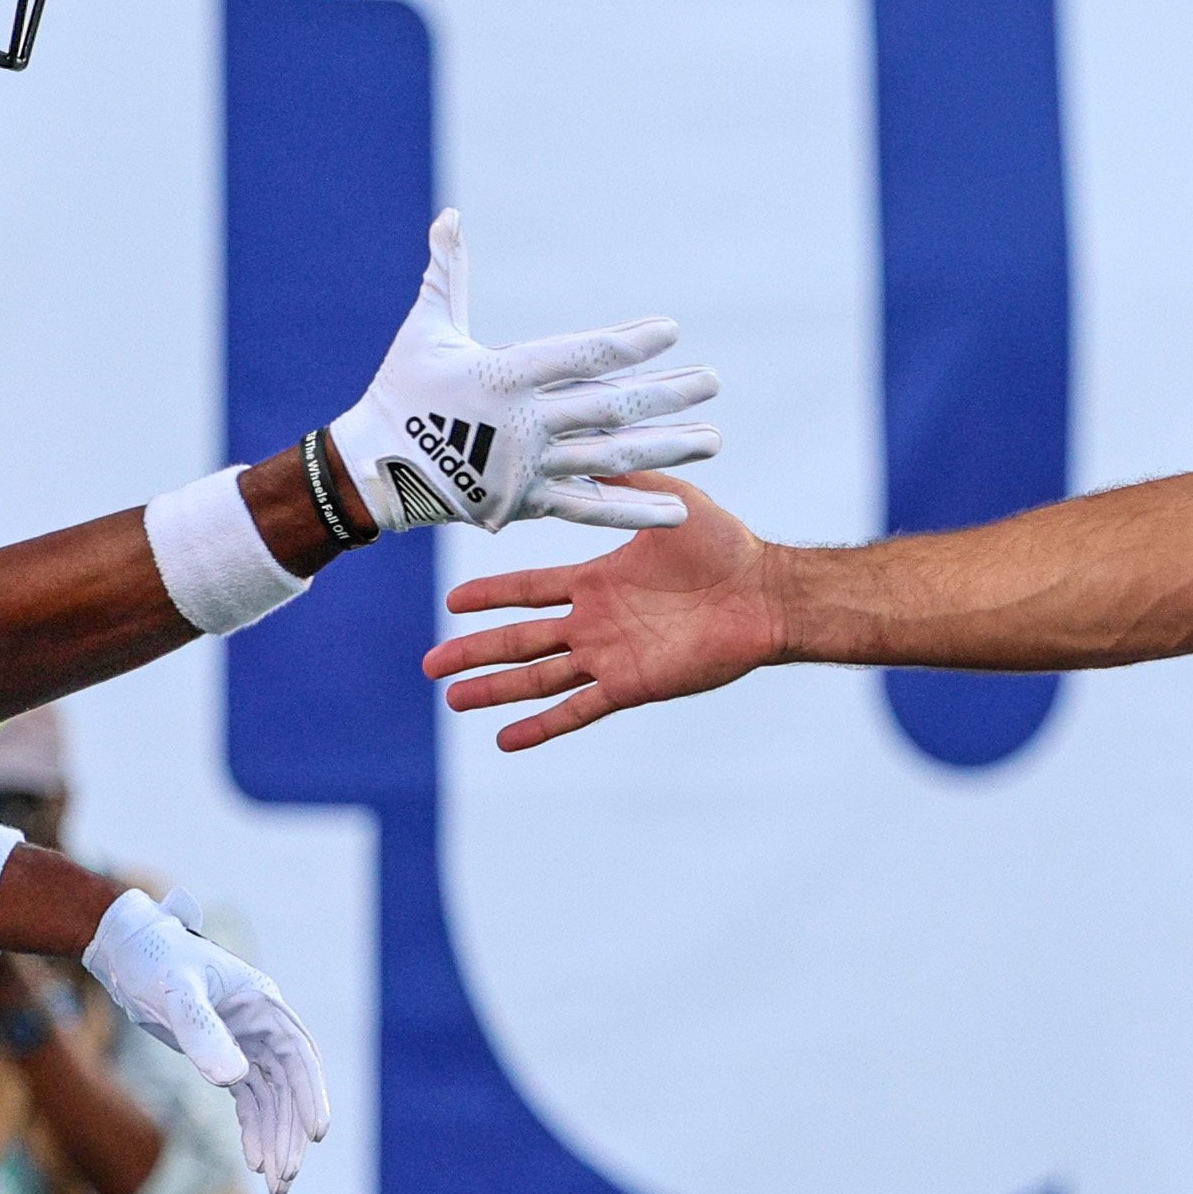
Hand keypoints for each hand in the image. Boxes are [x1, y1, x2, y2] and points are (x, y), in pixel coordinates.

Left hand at [82, 888, 331, 1190]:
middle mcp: (264, 1026)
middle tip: (285, 1177)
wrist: (128, 953)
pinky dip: (255, 1130)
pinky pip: (251, 1100)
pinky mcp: (227, 1056)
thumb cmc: (153, 962)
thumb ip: (202, 1032)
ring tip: (276, 1184)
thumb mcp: (174, 993)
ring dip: (276, 1139)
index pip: (298, 1056)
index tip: (316, 1133)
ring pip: (273, 1100)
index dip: (310, 1095)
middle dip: (291, 1133)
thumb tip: (235, 1079)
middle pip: (289, 1087)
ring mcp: (247, 1043)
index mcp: (263, 1005)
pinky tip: (255, 1161)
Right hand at [329, 209, 720, 532]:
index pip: (578, 355)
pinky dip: (634, 508)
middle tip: (714, 381)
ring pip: (611, 457)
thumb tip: (450, 216)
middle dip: (667, 394)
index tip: (670, 330)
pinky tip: (679, 509)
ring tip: (714, 439)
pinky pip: (591, 508)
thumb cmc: (401, 391)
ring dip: (667, 448)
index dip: (626, 343)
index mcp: (504, 375)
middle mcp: (525, 423)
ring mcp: (530, 467)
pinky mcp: (528, 504)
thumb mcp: (425, 329)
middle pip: (610, 407)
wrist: (373, 471)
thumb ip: (446, 273)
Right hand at [426, 474, 781, 749]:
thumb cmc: (722, 544)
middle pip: (520, 640)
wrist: (762, 592)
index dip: (490, 597)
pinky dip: (541, 725)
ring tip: (454, 701)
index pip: (528, 592)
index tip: (451, 605)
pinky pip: (577, 708)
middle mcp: (596, 622)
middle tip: (430, 666)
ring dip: (495, 689)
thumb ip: (622, 485)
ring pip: (537, 677)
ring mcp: (610, 656)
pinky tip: (506, 738)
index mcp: (596, 581)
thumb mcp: (665, 499)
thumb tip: (581, 454)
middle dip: (474, 652)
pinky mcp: (631, 684)